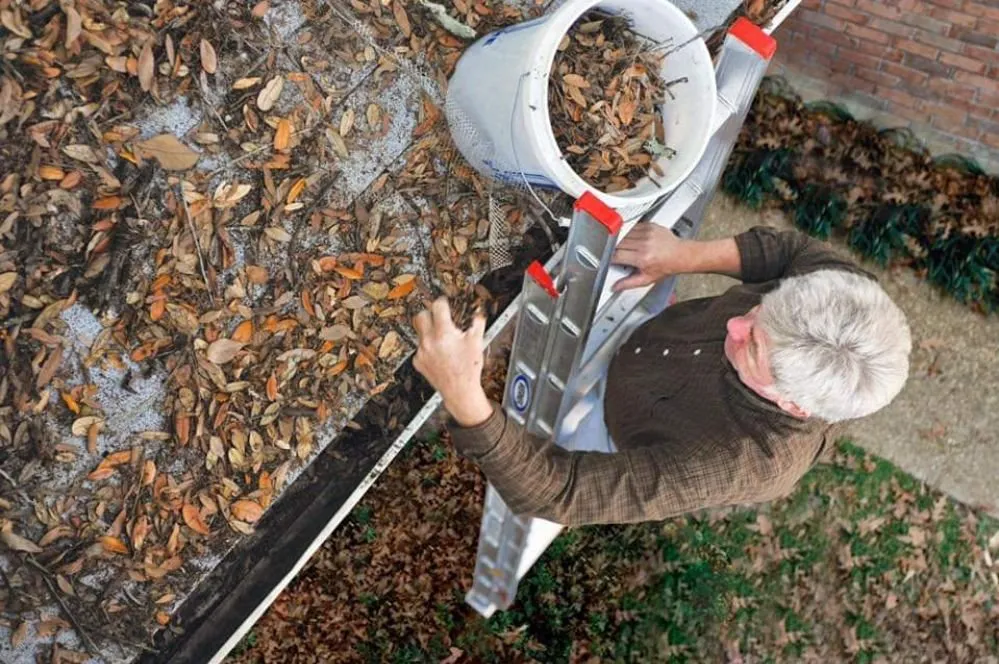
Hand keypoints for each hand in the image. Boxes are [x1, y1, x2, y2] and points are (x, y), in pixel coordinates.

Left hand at [413, 297, 492, 427]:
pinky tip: (438, 353)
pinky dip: (427, 347)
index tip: (444, 303)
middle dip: (429, 313)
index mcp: (443, 333)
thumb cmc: (469, 369)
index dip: (442, 302)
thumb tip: (478, 313)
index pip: (437, 306)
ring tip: (441, 337)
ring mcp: (421, 352)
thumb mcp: (477, 342)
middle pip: (420, 315)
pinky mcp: (418, 361)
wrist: (460, 390)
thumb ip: (477, 323)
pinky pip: (419, 348)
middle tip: (437, 316)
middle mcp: (429, 341)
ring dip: (429, 331)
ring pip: (419, 332)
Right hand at [611, 223, 687, 290]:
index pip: (617, 255)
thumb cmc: (666, 266)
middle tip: (622, 256)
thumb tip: (615, 286)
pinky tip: (637, 241)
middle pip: (619, 244)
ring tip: (631, 249)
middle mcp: (645, 244)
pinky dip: (630, 234)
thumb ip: (628, 283)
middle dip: (616, 250)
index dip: (611, 259)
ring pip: (624, 235)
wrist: (681, 254)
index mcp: (643, 258)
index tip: (611, 261)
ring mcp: (647, 233)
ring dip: (623, 241)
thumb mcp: (647, 279)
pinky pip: (632, 228)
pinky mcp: (650, 226)